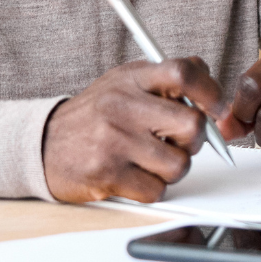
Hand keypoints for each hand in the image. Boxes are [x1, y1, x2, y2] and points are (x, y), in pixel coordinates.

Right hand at [42, 58, 243, 203]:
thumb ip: (166, 79)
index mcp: (131, 78)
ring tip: (152, 159)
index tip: (217, 109)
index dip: (211, 92)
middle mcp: (122, 106)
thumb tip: (210, 88)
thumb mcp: (125, 82)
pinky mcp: (107, 174)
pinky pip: (156, 189)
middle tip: (179, 141)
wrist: (43, 144)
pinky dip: (152, 188)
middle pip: (192, 125)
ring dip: (173, 167)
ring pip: (179, 164)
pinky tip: (135, 175)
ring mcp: (114, 141)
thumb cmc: (95, 115)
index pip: (183, 73)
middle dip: (194, 140)